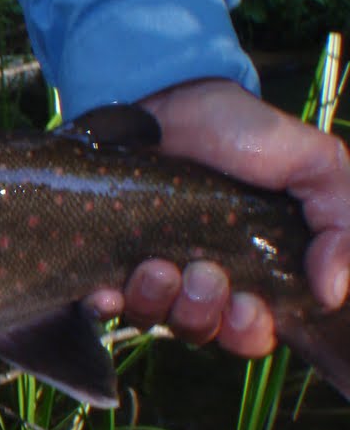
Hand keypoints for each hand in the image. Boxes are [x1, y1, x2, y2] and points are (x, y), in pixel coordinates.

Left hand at [86, 79, 349, 356]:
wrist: (172, 97)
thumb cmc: (244, 133)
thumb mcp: (315, 166)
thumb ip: (341, 223)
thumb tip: (333, 292)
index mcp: (253, 271)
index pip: (252, 332)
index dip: (249, 332)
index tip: (246, 306)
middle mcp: (201, 279)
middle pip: (202, 333)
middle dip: (205, 315)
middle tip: (204, 274)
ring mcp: (150, 270)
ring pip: (153, 319)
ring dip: (158, 301)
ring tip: (158, 265)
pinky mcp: (105, 257)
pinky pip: (102, 302)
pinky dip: (107, 302)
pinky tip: (108, 286)